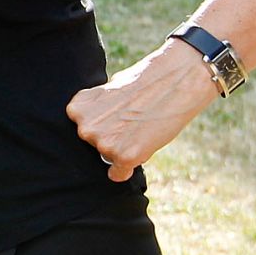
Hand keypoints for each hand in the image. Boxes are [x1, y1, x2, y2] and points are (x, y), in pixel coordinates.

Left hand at [66, 39, 220, 181]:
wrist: (177, 81)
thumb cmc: (146, 82)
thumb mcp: (109, 88)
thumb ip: (97, 108)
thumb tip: (97, 125)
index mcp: (78, 109)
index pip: (84, 128)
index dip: (102, 123)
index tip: (115, 117)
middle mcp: (85, 128)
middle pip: (95, 144)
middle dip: (110, 137)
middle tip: (132, 123)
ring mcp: (104, 144)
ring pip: (108, 157)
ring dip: (121, 150)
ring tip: (141, 129)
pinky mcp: (124, 157)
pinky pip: (118, 173)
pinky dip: (126, 170)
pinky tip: (138, 153)